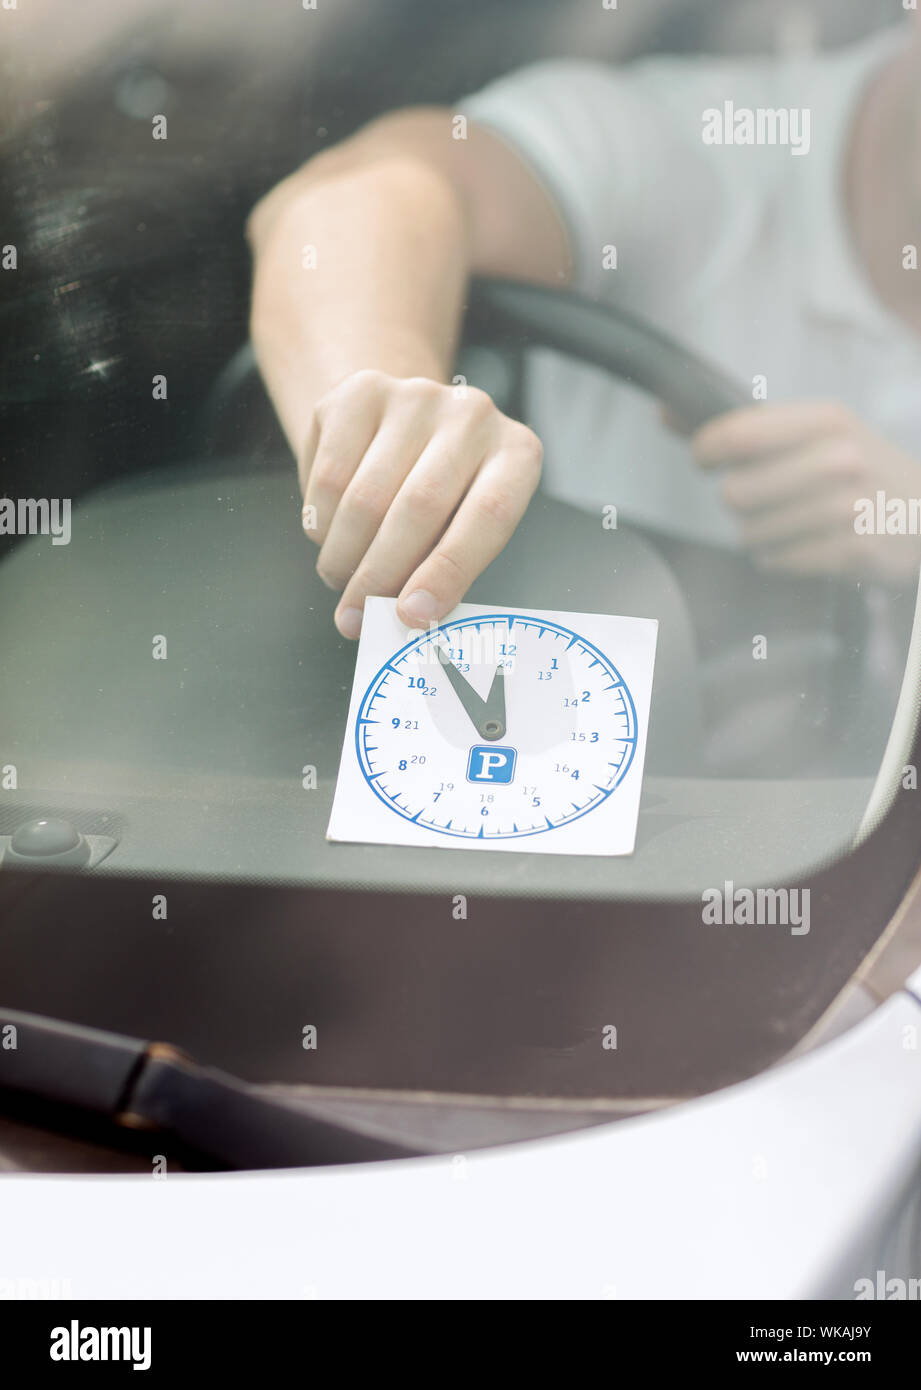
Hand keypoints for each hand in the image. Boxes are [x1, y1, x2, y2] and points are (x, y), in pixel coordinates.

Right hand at [300, 370, 541, 637]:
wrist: (404, 424)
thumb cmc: (445, 493)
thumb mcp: (464, 527)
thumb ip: (445, 567)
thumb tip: (406, 616)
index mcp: (516, 455)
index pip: (487, 516)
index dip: (446, 572)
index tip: (412, 615)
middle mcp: (473, 415)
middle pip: (419, 506)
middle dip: (380, 576)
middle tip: (356, 617)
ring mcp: (416, 395)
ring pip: (365, 495)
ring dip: (344, 555)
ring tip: (340, 580)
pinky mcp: (361, 392)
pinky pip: (329, 473)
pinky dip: (321, 520)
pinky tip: (327, 537)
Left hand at [692, 401, 920, 583]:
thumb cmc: (858, 469)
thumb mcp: (814, 432)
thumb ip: (740, 425)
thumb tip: (667, 412)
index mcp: (826, 420)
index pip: (737, 434)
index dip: (706, 450)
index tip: (706, 458)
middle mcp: (839, 460)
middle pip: (735, 493)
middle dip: (742, 501)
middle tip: (771, 497)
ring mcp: (847, 508)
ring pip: (751, 533)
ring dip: (762, 533)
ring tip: (797, 521)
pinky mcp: (850, 551)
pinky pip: (775, 561)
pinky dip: (782, 557)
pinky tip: (809, 543)